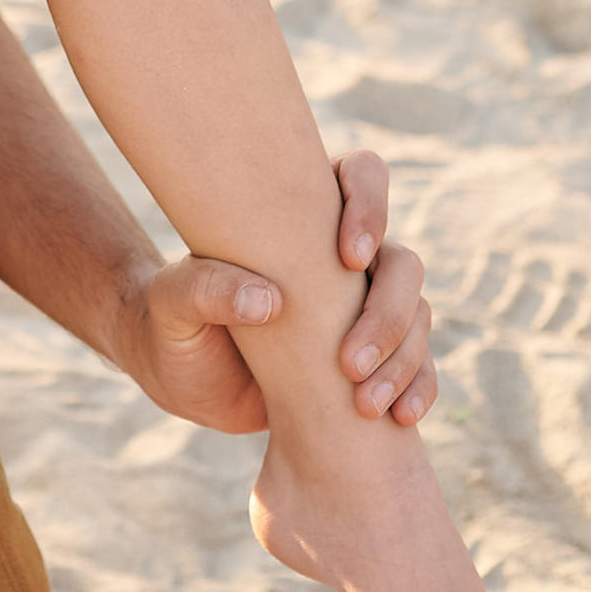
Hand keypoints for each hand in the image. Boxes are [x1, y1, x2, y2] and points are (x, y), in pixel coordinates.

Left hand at [114, 149, 435, 433]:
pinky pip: (418, 366)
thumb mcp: (172, 303)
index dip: (370, 205)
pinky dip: (419, 387)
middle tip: (348, 362)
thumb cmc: (173, 323)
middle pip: (402, 261)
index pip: (362, 175)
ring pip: (416, 314)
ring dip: (403, 358)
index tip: (349, 256)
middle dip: (388, 312)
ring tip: (365, 403)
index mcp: (300, 216)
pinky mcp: (371, 359)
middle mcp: (341, 258)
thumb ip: (205, 289)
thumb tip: (269, 302)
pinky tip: (400, 416)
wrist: (182, 381)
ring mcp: (362, 309)